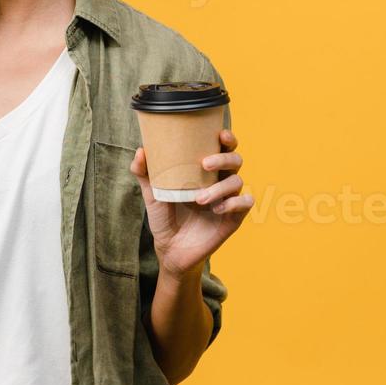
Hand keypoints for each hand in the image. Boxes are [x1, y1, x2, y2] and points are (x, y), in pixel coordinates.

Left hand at [130, 128, 252, 278]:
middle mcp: (220, 182)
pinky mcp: (233, 219)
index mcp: (206, 172)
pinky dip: (234, 203)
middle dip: (224, 158)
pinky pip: (245, 204)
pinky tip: (217, 209)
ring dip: (220, 187)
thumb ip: (145, 173)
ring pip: (237, 182)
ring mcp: (228, 200)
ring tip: (200, 199)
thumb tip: (141, 151)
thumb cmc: (164, 218)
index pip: (223, 148)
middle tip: (204, 164)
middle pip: (236, 160)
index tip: (220, 134)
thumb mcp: (152, 194)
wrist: (169, 250)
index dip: (228, 138)